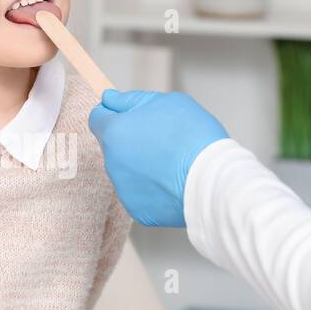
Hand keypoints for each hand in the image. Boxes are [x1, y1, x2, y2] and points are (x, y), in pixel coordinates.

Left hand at [87, 89, 228, 227]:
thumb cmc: (193, 136)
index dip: (113, 114)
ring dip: (141, 165)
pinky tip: (172, 182)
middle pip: (113, 146)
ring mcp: (123, 189)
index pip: (98, 118)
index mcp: (114, 132)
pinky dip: (152, 188)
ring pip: (126, 171)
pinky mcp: (137, 210)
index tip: (130, 116)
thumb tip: (109, 98)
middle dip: (130, 141)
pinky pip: (140, 194)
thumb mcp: (165, 102)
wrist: (213, 179)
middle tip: (162, 139)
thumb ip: (131, 100)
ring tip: (171, 162)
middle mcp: (111, 163)